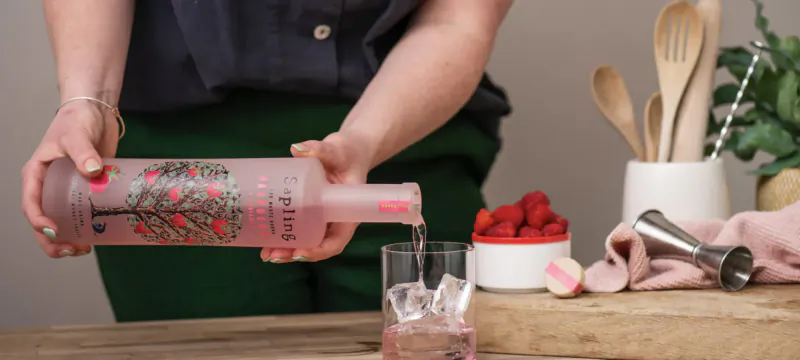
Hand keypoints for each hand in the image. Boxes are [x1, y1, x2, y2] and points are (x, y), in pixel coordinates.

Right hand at [21, 101, 118, 257]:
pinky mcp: (84, 190)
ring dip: (68, 239)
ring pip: (60, 222)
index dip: (39, 221)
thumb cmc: (78, 119)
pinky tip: (98, 238)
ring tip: (85, 250)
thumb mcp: (77, 134)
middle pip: (43, 220)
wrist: (96, 112)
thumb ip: (83, 151)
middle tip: (73, 250)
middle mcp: (47, 186)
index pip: (31, 204)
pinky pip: (80, 215)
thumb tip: (92, 170)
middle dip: (53, 241)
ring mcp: (65, 190)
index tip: (54, 231)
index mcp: (36, 174)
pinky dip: (85, 228)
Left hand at [261, 131, 374, 262]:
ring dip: (286, 250)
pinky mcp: (309, 211)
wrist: (347, 151)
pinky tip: (265, 239)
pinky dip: (283, 236)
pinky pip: (298, 228)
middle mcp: (334, 220)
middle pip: (317, 244)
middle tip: (273, 255)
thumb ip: (320, 149)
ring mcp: (321, 218)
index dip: (319, 250)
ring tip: (266, 253)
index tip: (299, 252)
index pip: (337, 239)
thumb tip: (297, 148)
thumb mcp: (337, 150)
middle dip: (295, 253)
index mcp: (347, 212)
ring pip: (306, 240)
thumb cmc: (348, 153)